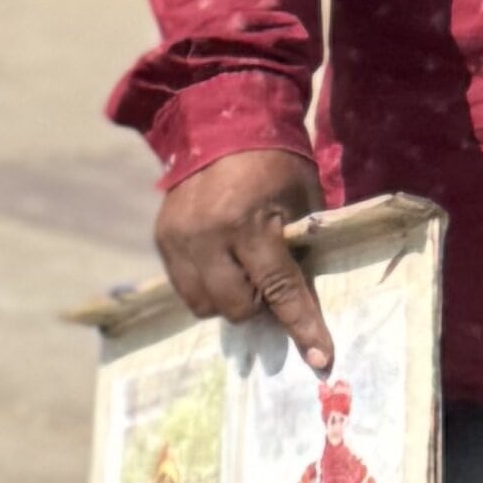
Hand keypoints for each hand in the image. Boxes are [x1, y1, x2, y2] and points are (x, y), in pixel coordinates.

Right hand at [156, 147, 332, 369]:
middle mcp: (206, 234)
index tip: (320, 359)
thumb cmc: (276, 164)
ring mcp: (178, 237)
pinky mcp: (162, 238)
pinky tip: (222, 263)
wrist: (224, 123)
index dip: (302, 326)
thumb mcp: (303, 203)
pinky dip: (208, 285)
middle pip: (235, 307)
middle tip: (270, 278)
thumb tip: (307, 306)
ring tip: (243, 271)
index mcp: (247, 221)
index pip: (279, 288)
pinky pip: (185, 287)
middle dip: (259, 304)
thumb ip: (302, 251)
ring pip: (204, 305)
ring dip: (229, 298)